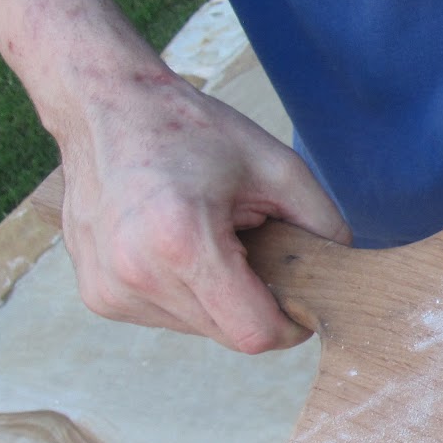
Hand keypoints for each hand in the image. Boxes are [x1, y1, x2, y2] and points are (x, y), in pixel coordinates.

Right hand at [57, 65, 350, 352]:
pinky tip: (179, 246)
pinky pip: (168, 318)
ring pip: (200, 330)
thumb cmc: (191, 131)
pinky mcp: (98, 295)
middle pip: (230, 335)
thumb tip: (344, 274)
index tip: (301, 297)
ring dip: (221, 299)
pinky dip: (189, 293)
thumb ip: (323, 224)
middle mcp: (137, 275)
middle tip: (257, 251)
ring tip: (211, 239)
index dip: (290, 325)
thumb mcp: (278, 167)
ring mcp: (110, 289)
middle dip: (257, 305)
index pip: (255, 334)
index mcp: (182, 242)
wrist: (106, 107)